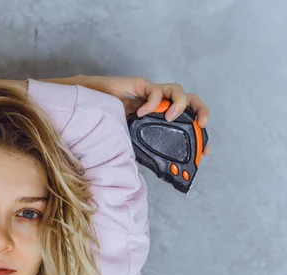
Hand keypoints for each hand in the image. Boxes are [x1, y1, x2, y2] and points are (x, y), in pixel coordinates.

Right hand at [81, 76, 210, 154]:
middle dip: (201, 111)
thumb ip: (144, 150)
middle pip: (191, 100)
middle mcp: (160, 104)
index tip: (204, 151)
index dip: (199, 135)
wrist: (89, 106)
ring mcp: (151, 93)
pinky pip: (155, 91)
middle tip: (202, 124)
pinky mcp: (141, 85)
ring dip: (180, 105)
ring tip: (171, 117)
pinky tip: (141, 113)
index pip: (187, 121)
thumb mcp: (130, 141)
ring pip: (178, 91)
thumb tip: (158, 171)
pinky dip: (153, 103)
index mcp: (160, 118)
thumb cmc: (107, 123)